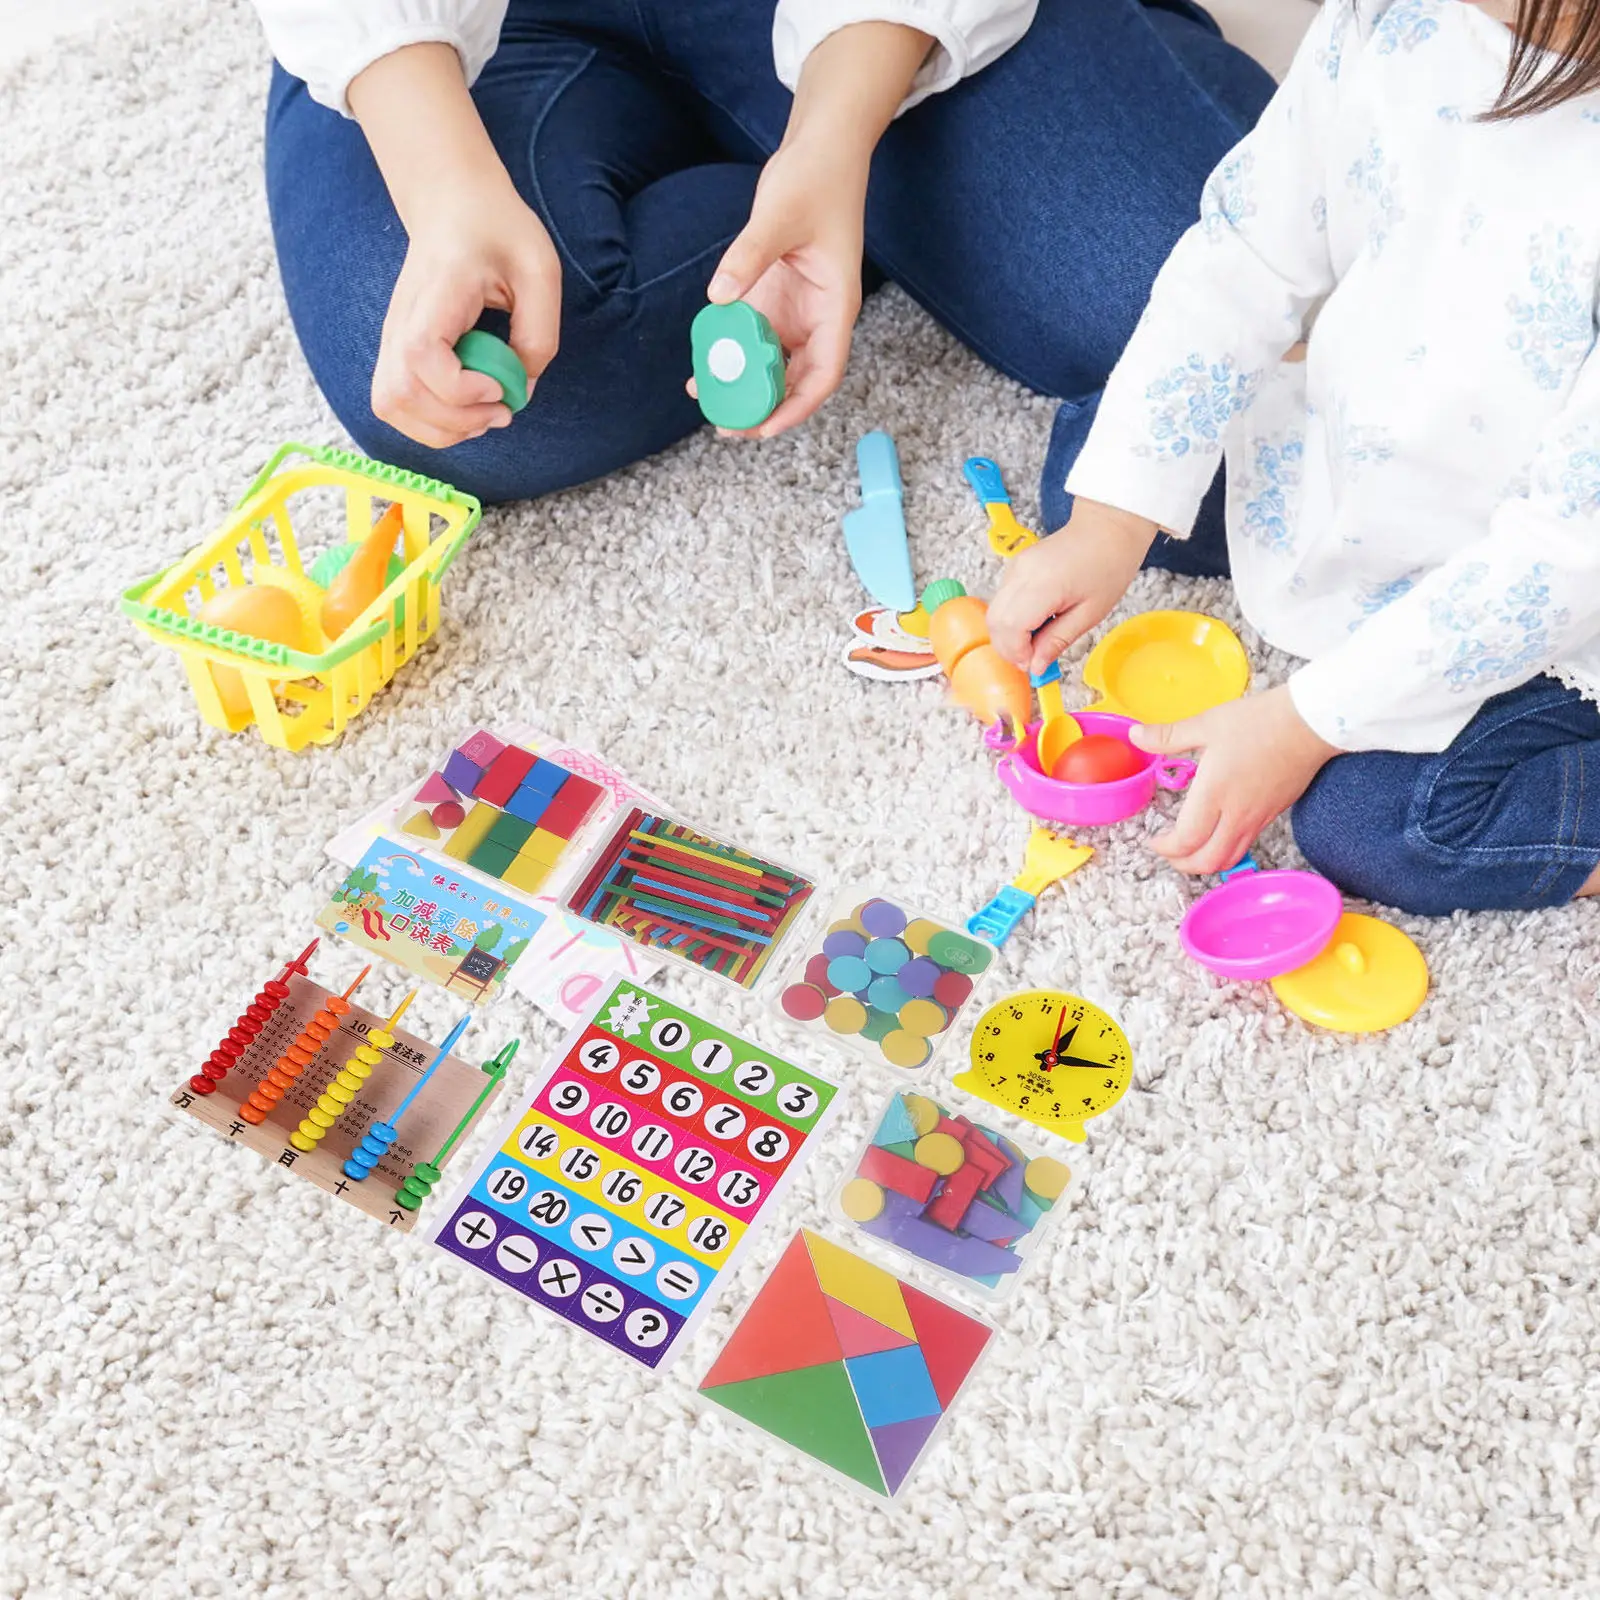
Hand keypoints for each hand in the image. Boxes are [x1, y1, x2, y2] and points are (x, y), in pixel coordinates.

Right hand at [371, 183, 561, 449]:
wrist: (453, 203)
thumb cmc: (499, 231)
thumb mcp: (539, 272)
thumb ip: (538, 334)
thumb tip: (521, 390)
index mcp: (438, 292)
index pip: (421, 355)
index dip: (459, 389)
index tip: (499, 386)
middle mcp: (402, 318)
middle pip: (398, 394)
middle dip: (455, 422)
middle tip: (501, 410)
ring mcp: (392, 336)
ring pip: (389, 405)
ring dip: (440, 429)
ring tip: (482, 414)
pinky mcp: (395, 350)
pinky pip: (395, 403)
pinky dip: (430, 422)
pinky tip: (465, 410)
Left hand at [696, 134, 866, 437]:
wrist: (820, 149)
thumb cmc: (816, 177)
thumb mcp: (780, 214)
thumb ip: (749, 255)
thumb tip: (719, 296)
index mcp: (835, 307)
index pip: (824, 372)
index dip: (797, 406)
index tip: (765, 427)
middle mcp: (818, 316)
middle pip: (797, 380)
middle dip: (765, 408)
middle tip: (726, 426)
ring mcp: (796, 309)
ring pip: (773, 364)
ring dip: (745, 386)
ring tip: (708, 401)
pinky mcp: (775, 297)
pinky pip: (753, 337)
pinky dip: (732, 354)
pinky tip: (703, 364)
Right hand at [988, 499, 1157, 674]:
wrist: (1107, 528)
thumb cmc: (1108, 565)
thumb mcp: (1090, 613)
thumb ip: (1058, 641)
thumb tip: (1036, 666)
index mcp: (1043, 585)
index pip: (1010, 628)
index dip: (1017, 653)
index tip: (1034, 665)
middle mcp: (1021, 574)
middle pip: (994, 622)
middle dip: (1008, 647)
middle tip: (1033, 659)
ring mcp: (1015, 568)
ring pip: (994, 612)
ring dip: (1009, 634)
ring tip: (1038, 640)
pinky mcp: (1015, 567)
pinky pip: (1002, 600)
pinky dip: (1012, 619)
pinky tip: (1036, 622)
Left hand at [1130, 685, 1340, 873]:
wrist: (1310, 723)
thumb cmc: (1259, 721)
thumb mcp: (1207, 724)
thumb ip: (1168, 736)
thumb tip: (1136, 736)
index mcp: (1214, 794)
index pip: (1185, 841)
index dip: (1164, 848)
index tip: (1153, 839)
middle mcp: (1236, 815)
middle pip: (1206, 862)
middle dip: (1181, 864)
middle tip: (1167, 850)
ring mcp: (1257, 818)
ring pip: (1228, 860)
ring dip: (1204, 863)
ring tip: (1189, 849)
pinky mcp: (1272, 815)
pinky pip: (1245, 846)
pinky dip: (1225, 851)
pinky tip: (1216, 834)